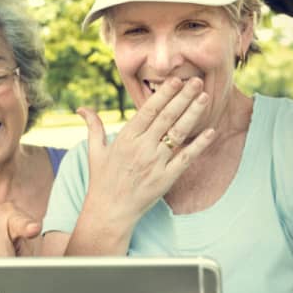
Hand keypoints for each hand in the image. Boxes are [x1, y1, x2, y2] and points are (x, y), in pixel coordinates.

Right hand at [79, 77, 215, 224]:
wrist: (109, 211)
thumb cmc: (101, 181)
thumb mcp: (94, 151)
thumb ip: (93, 127)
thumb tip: (82, 109)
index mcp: (125, 139)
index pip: (148, 111)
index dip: (164, 94)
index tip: (176, 81)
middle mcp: (141, 148)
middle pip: (166, 117)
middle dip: (183, 97)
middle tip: (197, 81)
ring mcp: (155, 163)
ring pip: (178, 134)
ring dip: (193, 114)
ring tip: (205, 97)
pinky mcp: (166, 178)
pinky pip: (186, 158)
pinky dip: (199, 145)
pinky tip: (210, 132)